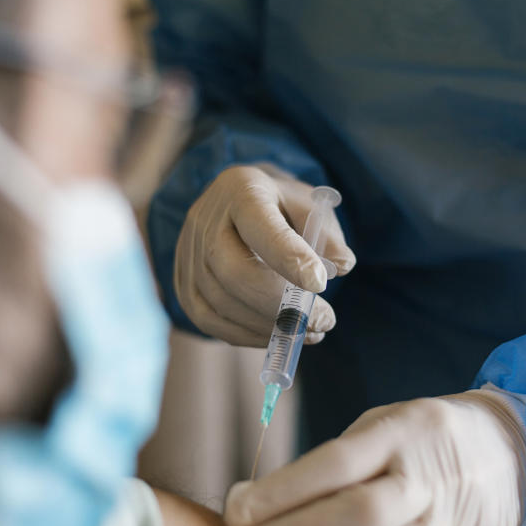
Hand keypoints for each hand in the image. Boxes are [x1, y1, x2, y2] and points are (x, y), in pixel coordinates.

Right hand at [174, 164, 355, 345]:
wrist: (235, 204)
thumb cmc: (280, 206)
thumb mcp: (310, 205)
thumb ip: (327, 234)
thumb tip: (342, 266)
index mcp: (241, 190)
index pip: (260, 226)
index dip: (289, 258)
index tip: (320, 285)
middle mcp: (205, 220)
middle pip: (232, 272)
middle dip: (280, 306)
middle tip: (323, 320)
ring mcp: (188, 254)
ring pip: (221, 303)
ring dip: (269, 327)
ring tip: (311, 331)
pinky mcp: (183, 283)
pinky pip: (208, 320)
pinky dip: (246, 335)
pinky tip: (278, 335)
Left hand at [224, 393, 525, 525]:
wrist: (508, 457)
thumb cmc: (422, 438)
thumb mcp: (382, 425)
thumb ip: (334, 461)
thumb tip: (266, 503)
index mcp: (404, 433)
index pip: (338, 463)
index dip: (283, 490)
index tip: (238, 506)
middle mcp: (427, 481)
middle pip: (357, 516)